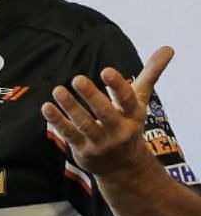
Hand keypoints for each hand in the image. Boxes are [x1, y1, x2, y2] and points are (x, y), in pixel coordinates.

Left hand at [41, 46, 173, 177]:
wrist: (124, 168)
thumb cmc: (129, 123)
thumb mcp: (140, 101)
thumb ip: (151, 74)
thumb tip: (168, 47)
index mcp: (133, 115)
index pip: (127, 99)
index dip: (117, 86)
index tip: (106, 71)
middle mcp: (119, 130)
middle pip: (105, 113)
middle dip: (92, 97)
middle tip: (77, 78)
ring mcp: (101, 141)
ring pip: (84, 124)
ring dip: (71, 107)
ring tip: (58, 90)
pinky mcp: (83, 150)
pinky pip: (69, 134)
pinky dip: (58, 121)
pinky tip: (46, 107)